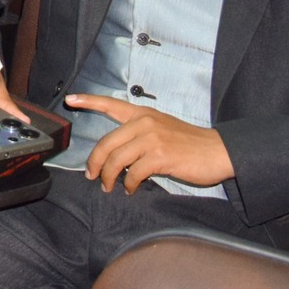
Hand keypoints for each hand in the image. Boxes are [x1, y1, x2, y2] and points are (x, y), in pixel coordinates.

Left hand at [70, 94, 233, 193]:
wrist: (217, 151)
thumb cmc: (189, 143)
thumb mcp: (162, 129)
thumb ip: (139, 134)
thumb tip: (116, 155)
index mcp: (143, 114)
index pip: (111, 104)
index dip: (88, 101)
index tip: (70, 99)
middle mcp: (145, 123)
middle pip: (106, 143)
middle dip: (94, 163)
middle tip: (91, 176)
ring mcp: (152, 139)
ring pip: (116, 160)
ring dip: (108, 177)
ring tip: (108, 186)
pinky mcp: (160, 157)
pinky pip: (133, 173)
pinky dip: (129, 184)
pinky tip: (131, 189)